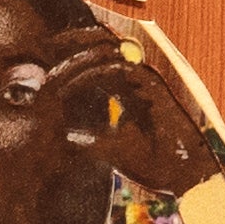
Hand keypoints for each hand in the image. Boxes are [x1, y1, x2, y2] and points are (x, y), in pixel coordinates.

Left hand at [26, 23, 201, 190]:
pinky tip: (67, 86)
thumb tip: (58, 139)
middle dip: (71, 49)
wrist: (182, 174)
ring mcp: (145, 79)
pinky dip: (89, 75)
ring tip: (50, 70)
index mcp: (130, 89)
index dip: (70, 63)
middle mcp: (138, 78)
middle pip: (101, 49)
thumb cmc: (151, 162)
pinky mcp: (151, 85)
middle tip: (42, 56)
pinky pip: (116, 69)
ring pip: (106, 54)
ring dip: (75, 59)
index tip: (42, 70)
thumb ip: (85, 138)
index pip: (96, 64)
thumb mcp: (106, 147)